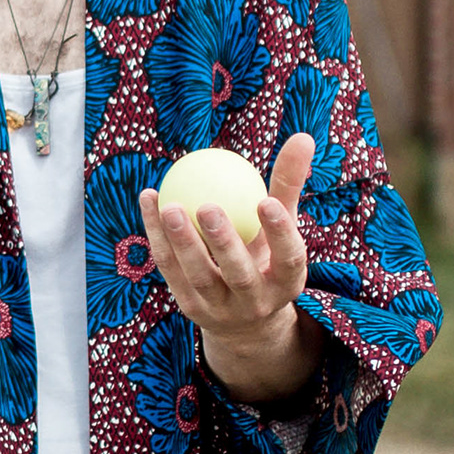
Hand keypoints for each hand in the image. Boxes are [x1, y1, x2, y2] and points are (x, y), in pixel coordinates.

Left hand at [146, 133, 314, 345]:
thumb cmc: (267, 254)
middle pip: (240, 273)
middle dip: (223, 242)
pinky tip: (150, 200)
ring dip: (183, 241)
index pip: (288, 258)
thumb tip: (303, 137)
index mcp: (288, 282)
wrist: (244, 316)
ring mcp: (222, 310)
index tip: (265, 201)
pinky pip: (171, 269)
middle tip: (206, 206)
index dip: (279, 232)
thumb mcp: (282, 224)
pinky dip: (158, 236)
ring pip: (200, 276)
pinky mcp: (191, 309)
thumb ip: (288, 185)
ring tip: (169, 205)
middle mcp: (257, 302)